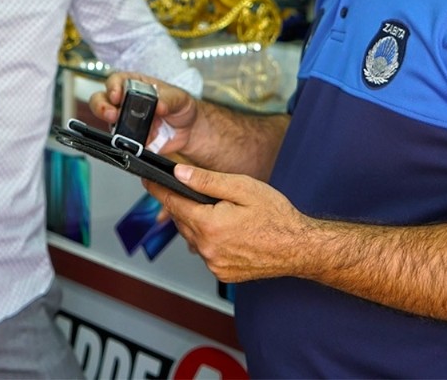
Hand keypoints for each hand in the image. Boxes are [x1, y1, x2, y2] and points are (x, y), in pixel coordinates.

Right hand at [90, 72, 199, 156]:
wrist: (190, 130)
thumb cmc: (181, 106)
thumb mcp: (179, 97)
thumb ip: (169, 100)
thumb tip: (160, 104)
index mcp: (135, 85)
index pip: (116, 81)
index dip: (113, 87)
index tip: (116, 95)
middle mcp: (126, 101)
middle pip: (102, 100)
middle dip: (102, 107)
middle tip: (111, 114)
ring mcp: (126, 121)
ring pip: (108, 122)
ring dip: (112, 126)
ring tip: (125, 129)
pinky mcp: (130, 139)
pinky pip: (122, 141)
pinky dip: (126, 143)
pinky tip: (138, 141)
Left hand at [141, 164, 311, 283]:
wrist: (299, 247)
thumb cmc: (276, 216)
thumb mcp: (242, 188)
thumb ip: (207, 181)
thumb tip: (179, 174)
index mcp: (209, 225)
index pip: (173, 203)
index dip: (158, 189)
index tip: (147, 180)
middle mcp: (207, 248)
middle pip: (181, 220)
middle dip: (182, 204)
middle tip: (192, 191)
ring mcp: (214, 263)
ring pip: (192, 237)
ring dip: (196, 223)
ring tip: (217, 212)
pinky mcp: (222, 272)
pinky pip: (205, 252)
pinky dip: (208, 240)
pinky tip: (226, 231)